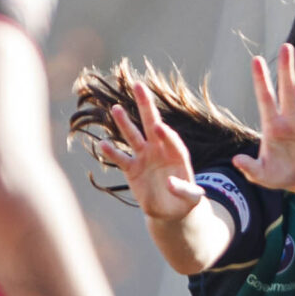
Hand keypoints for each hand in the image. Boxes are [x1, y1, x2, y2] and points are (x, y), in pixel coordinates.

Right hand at [91, 86, 205, 218]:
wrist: (170, 210)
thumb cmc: (184, 200)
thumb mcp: (191, 198)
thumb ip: (185, 190)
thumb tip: (170, 184)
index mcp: (177, 154)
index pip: (172, 140)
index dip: (167, 134)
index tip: (159, 128)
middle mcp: (159, 150)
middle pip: (152, 124)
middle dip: (145, 105)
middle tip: (138, 85)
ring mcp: (144, 157)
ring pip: (133, 136)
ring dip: (125, 123)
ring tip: (116, 108)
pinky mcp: (132, 168)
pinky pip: (121, 158)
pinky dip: (112, 152)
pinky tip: (103, 144)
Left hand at [231, 45, 294, 194]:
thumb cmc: (279, 176)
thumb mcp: (263, 176)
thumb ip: (251, 169)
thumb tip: (236, 161)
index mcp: (273, 126)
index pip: (265, 98)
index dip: (261, 80)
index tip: (256, 59)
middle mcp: (290, 119)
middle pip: (288, 89)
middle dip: (287, 68)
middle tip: (287, 46)